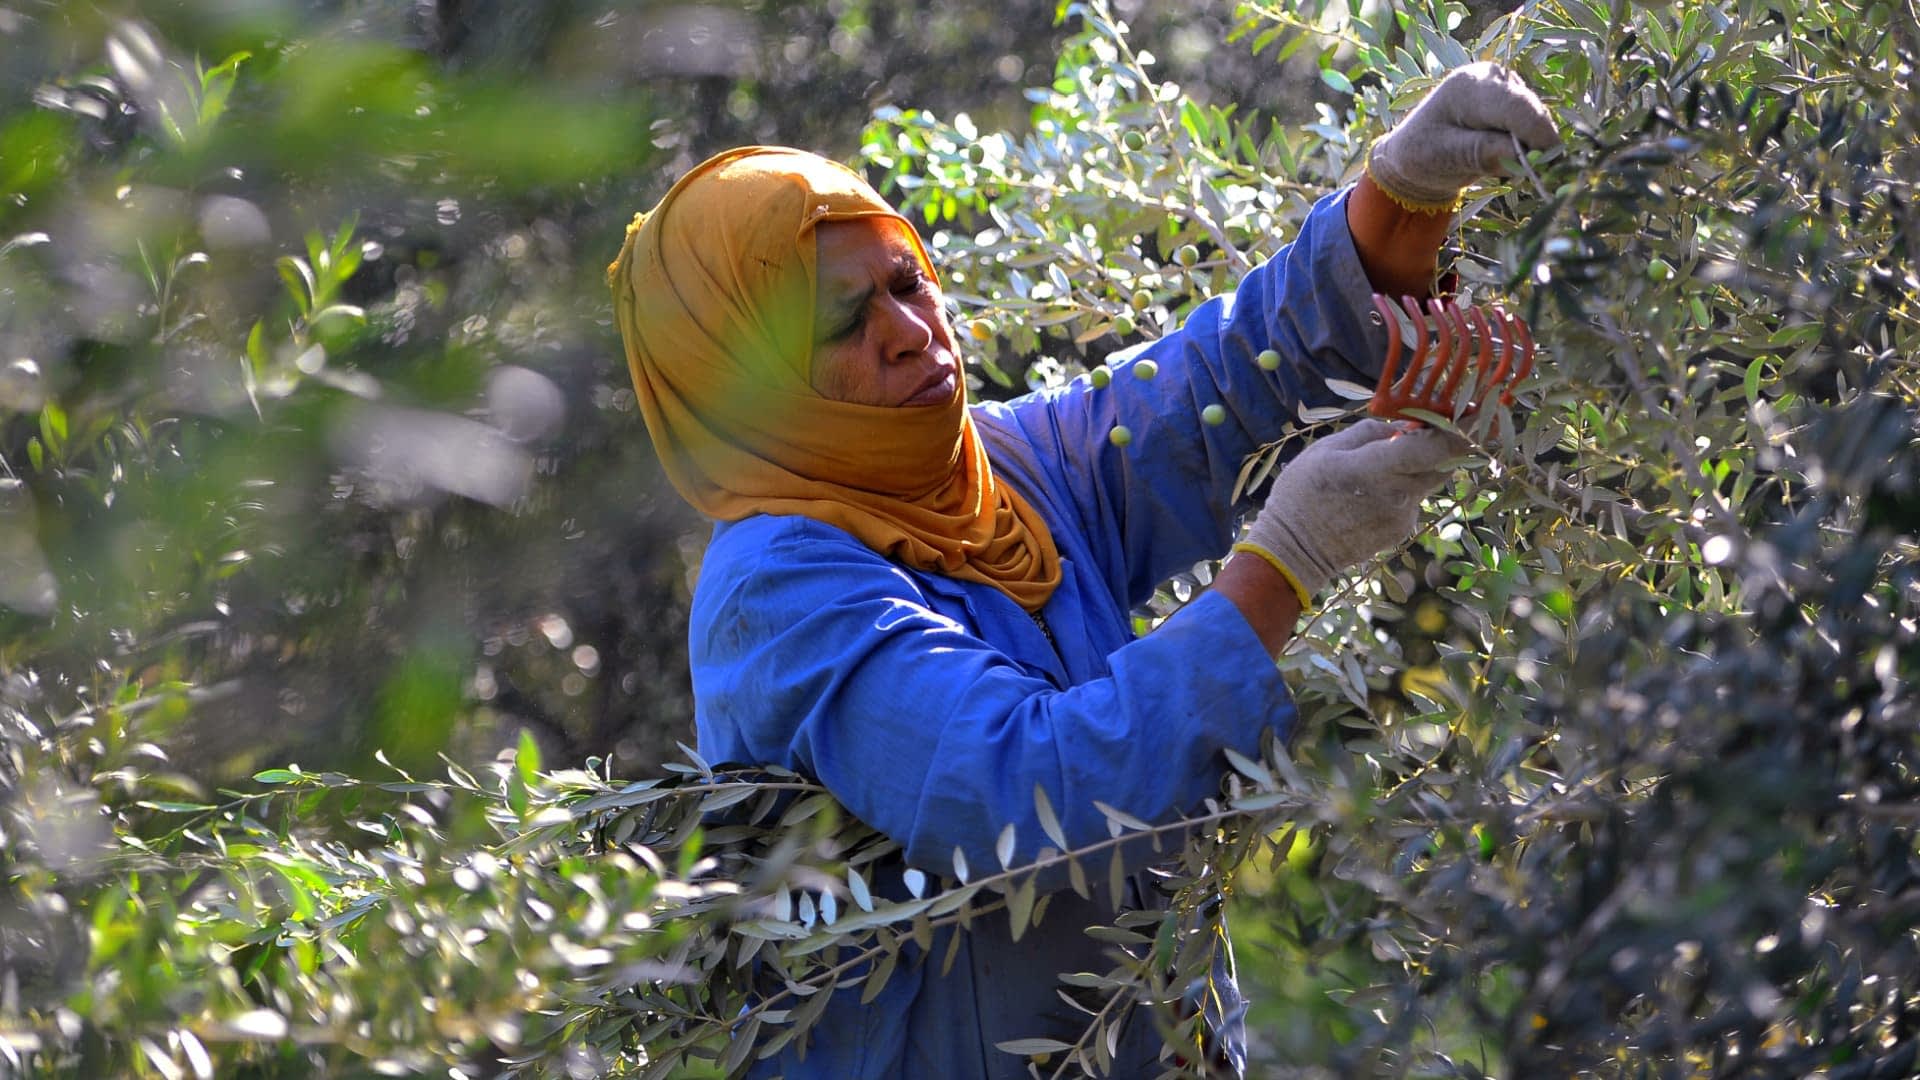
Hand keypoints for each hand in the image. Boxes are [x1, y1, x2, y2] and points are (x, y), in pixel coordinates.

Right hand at [1236, 420, 1467, 603]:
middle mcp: (1397, 494)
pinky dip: (1402, 489)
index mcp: (1375, 468)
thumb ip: (1369, 433)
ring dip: (1418, 466)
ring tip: (1380, 466)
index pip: (1435, 446)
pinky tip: (1369, 496)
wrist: (1293, 552)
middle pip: (1444, 462)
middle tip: (1428, 429)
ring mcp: (1402, 516)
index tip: (1474, 410)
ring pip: (1428, 480)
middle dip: (1443, 443)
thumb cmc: (1302, 494)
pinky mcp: (1401, 531)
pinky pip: (1413, 500)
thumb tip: (1402, 425)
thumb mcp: (1325, 450)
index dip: (1460, 427)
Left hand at [1366, 62, 1560, 211]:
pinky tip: (1509, 160)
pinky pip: (1534, 125)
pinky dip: (1528, 146)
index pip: (1516, 106)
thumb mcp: (1444, 156)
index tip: (1547, 166)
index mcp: (1470, 85)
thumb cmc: (1422, 154)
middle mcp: (1493, 77)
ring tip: (1506, 169)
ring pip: (1536, 119)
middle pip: (1531, 110)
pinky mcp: (1515, 101)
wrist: (1416, 152)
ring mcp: (1506, 86)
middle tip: (1530, 176)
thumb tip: (1525, 155)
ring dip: (1531, 148)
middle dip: (1536, 144)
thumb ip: (1481, 152)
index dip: (1537, 135)